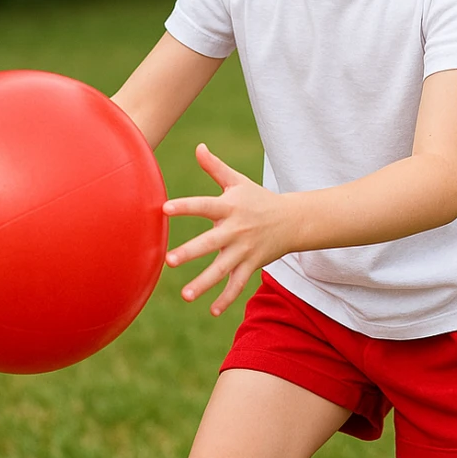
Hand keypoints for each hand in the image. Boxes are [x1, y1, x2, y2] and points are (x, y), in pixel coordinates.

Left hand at [163, 143, 295, 316]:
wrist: (292, 220)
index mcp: (229, 207)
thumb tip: (198, 147)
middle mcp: (236, 229)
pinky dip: (226, 298)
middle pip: (210, 242)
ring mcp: (244, 250)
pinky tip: (211, 310)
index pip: (204, 205)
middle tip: (169, 260)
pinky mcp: (251, 265)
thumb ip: (215, 167)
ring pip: (222, 269)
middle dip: (190, 252)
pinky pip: (237, 284)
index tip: (164, 209)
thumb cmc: (258, 198)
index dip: (185, 206)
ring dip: (204, 283)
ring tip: (185, 295)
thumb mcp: (238, 181)